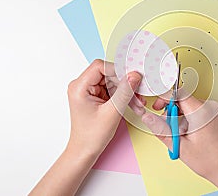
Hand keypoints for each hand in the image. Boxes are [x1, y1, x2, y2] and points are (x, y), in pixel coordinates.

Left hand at [30, 60, 144, 195]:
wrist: (85, 151)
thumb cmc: (92, 136)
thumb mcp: (112, 112)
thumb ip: (124, 91)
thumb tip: (134, 75)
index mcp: (79, 87)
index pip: (100, 66)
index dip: (118, 70)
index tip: (133, 76)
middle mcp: (81, 85)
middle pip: (108, 73)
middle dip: (125, 83)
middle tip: (138, 92)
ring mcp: (88, 90)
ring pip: (112, 81)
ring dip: (126, 90)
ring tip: (137, 102)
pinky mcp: (95, 95)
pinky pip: (112, 89)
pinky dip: (123, 95)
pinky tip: (132, 103)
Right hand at [141, 96, 217, 194]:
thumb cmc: (212, 162)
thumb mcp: (181, 147)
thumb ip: (162, 129)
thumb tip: (148, 118)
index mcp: (202, 112)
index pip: (179, 93)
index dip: (165, 98)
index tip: (159, 106)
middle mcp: (214, 107)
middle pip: (187, 100)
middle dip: (176, 111)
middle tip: (173, 128)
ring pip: (196, 105)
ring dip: (187, 116)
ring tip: (189, 134)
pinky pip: (207, 110)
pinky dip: (199, 117)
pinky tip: (200, 133)